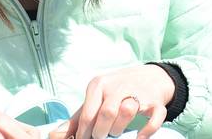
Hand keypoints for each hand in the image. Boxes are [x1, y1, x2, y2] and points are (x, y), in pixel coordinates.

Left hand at [49, 65, 174, 138]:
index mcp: (98, 85)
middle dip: (101, 132)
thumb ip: (77, 117)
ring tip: (116, 132)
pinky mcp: (155, 103)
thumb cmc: (115, 91)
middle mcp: (116, 87)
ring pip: (127, 113)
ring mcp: (137, 93)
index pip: (87, 113)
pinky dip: (146, 131)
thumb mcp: (95, 98)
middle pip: (106, 113)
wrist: (149, 77)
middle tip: (101, 137)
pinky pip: (153, 119)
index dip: (84, 133)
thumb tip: (56, 135)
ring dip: (119, 129)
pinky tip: (138, 137)